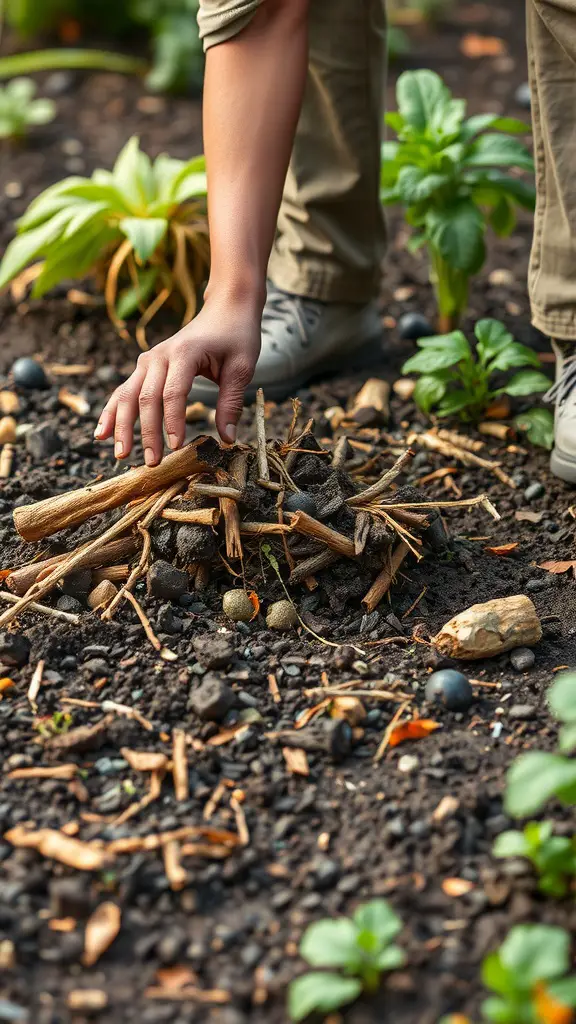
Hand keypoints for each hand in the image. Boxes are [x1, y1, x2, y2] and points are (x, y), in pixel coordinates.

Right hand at [94, 297, 260, 464]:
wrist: (224, 308)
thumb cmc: (236, 337)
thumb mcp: (242, 368)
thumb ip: (231, 403)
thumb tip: (226, 440)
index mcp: (184, 353)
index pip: (174, 392)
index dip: (173, 421)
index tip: (176, 448)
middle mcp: (159, 355)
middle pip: (146, 397)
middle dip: (147, 432)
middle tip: (152, 463)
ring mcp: (147, 360)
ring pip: (127, 395)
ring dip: (122, 426)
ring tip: (121, 455)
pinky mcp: (144, 367)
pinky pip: (123, 391)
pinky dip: (111, 412)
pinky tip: (102, 434)